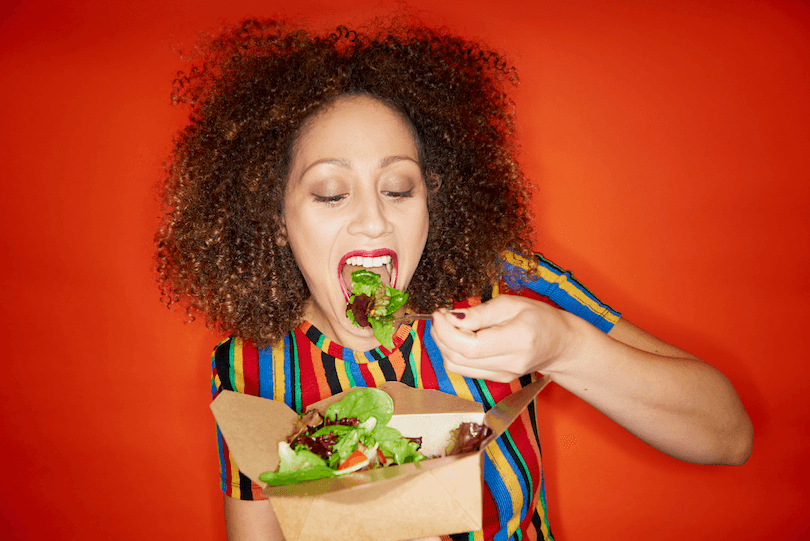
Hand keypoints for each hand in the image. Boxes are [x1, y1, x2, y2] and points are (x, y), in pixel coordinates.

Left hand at [430, 295, 576, 381]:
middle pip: (458, 358)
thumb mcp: (512, 304)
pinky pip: (464, 369)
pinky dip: (454, 352)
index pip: (469, 346)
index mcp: (517, 340)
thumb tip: (451, 317)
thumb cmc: (540, 319)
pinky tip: (458, 336)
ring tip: (447, 325)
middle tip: (440, 316)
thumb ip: (480, 312)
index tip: (440, 314)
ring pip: (456, 366)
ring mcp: (502, 375)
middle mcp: (509, 363)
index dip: (446, 331)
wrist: (561, 345)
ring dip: (444, 345)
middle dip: (440, 336)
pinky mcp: (497, 379)